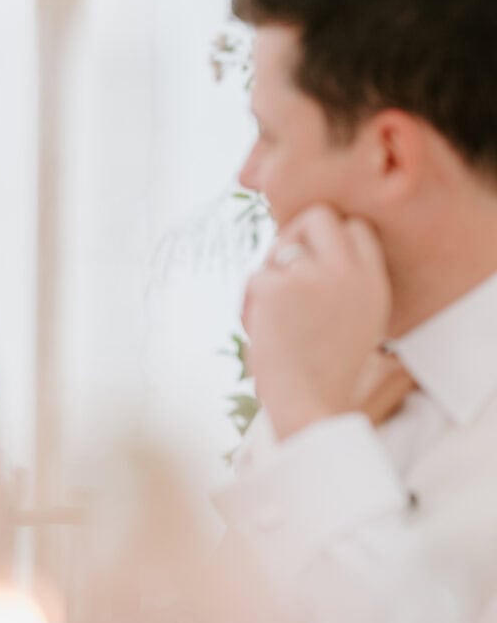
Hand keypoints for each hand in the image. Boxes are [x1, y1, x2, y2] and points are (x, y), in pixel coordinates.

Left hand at [242, 204, 390, 439]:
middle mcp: (348, 272)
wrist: (311, 406)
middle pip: (317, 216)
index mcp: (373, 281)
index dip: (328, 238)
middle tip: (281, 269)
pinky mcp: (276, 287)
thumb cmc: (324, 371)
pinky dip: (249, 305)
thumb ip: (339, 281)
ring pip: (278, 248)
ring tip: (272, 320)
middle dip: (292, 235)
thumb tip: (298, 243)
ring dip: (268, 278)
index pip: (354, 227)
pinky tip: (261, 332)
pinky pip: (254, 278)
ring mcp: (312, 276)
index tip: (311, 261)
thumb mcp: (352, 319)